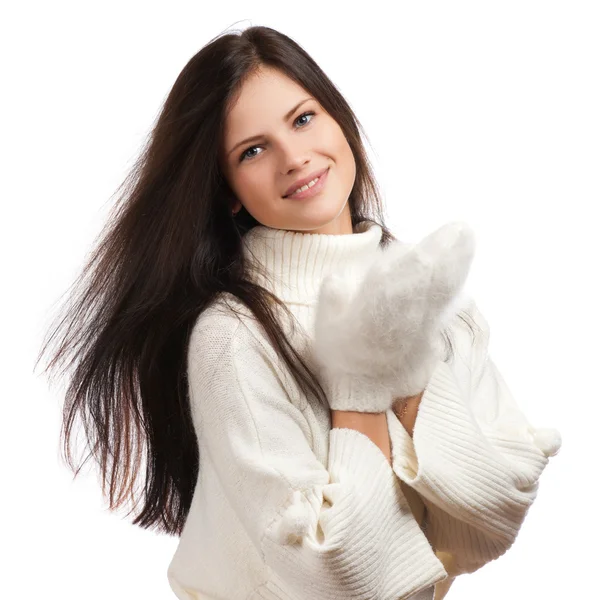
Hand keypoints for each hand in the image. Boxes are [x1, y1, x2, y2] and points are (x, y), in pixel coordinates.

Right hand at [311, 221, 474, 412]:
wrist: (361, 387)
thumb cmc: (339, 351)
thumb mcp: (324, 323)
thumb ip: (333, 295)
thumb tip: (344, 276)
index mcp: (368, 314)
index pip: (394, 283)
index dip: (414, 261)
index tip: (427, 242)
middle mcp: (398, 320)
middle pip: (424, 284)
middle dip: (443, 255)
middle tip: (461, 228)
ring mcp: (416, 329)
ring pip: (437, 295)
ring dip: (454, 268)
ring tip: (468, 242)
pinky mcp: (428, 335)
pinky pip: (442, 308)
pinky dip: (453, 290)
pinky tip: (464, 274)